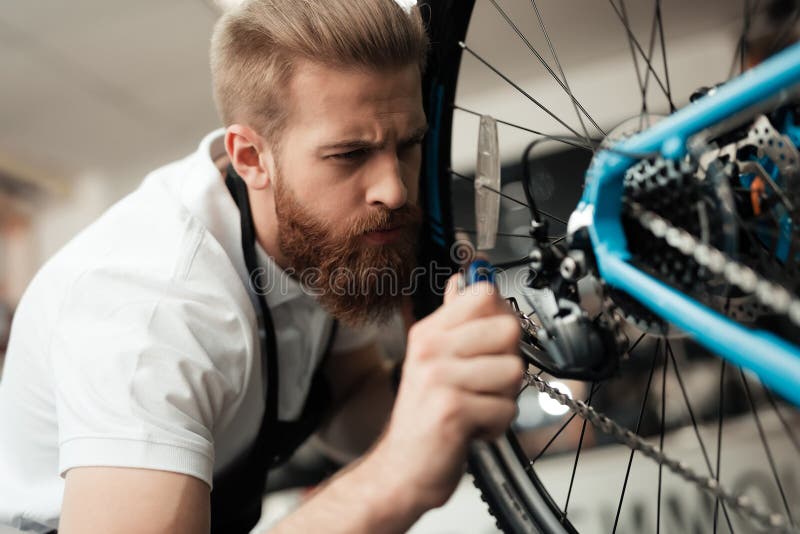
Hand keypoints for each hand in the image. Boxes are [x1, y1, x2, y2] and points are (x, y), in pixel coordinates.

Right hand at [372, 274, 523, 509]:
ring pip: (514, 371)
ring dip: (504, 398)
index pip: (483, 294)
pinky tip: (473, 427)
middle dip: (507, 361)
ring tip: (476, 405)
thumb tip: (464, 280)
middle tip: (483, 382)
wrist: (403, 468)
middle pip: (509, 329)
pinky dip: (497, 425)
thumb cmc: (424, 415)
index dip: (500, 316)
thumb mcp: (431, 359)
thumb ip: (452, 320)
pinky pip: (506, 409)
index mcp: (429, 332)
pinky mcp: (452, 411)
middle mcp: (431, 350)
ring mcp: (440, 379)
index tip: (490, 341)